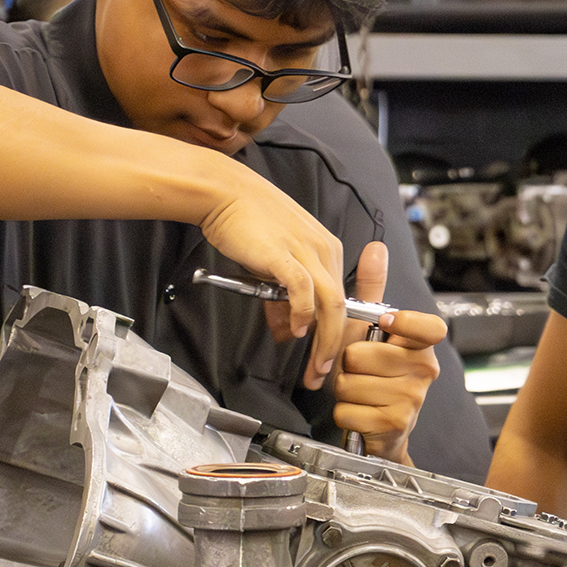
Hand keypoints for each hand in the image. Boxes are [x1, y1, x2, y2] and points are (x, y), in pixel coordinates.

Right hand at [193, 163, 347, 389]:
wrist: (225, 192)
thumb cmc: (246, 223)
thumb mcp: (273, 263)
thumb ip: (282, 297)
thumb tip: (287, 329)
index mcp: (327, 250)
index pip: (341, 300)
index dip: (335, 335)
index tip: (324, 360)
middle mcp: (325, 251)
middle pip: (342, 307)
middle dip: (334, 347)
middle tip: (321, 375)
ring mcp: (307, 251)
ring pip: (331, 303)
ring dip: (325, 339)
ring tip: (316, 365)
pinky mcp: (284, 253)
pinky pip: (303, 288)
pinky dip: (303, 312)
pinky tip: (296, 330)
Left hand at [330, 241, 445, 463]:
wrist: (381, 430)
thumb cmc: (374, 375)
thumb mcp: (369, 330)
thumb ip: (371, 288)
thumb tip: (376, 247)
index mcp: (423, 345)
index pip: (428, 327)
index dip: (405, 324)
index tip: (386, 325)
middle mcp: (425, 370)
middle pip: (361, 354)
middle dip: (347, 364)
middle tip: (359, 371)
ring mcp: (413, 399)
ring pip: (350, 382)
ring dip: (342, 390)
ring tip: (358, 391)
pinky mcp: (396, 423)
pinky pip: (347, 408)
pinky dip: (343, 412)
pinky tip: (358, 411)